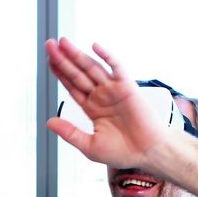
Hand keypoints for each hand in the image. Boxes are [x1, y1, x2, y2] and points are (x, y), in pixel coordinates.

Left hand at [45, 37, 168, 169]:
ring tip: (63, 43)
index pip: (72, 86)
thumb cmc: (123, 152)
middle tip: (50, 45)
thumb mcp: (89, 146)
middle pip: (78, 73)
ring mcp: (113, 90)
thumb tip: (49, 122)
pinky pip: (116, 67)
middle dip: (63, 59)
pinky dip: (107, 56)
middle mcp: (101, 96)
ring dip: (78, 54)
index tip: (49, 61)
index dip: (60, 73)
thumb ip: (69, 133)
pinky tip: (94, 47)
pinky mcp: (127, 87)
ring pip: (92, 68)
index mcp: (92, 108)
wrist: (148, 153)